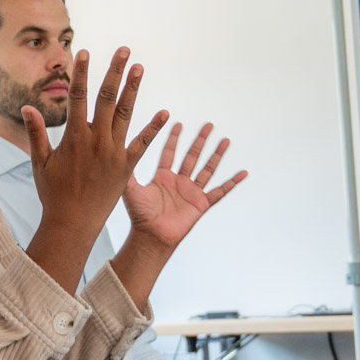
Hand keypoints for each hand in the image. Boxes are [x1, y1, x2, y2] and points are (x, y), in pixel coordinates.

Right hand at [26, 47, 167, 243]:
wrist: (73, 224)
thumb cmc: (53, 194)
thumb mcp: (40, 162)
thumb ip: (37, 133)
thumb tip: (27, 107)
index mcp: (74, 137)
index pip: (78, 96)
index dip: (82, 73)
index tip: (84, 52)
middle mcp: (96, 140)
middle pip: (107, 98)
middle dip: (114, 71)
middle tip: (123, 50)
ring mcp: (114, 152)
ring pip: (125, 113)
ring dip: (133, 89)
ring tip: (139, 68)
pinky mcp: (126, 167)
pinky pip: (143, 144)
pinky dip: (154, 128)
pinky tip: (165, 113)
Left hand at [122, 121, 246, 252]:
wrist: (151, 236)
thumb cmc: (139, 216)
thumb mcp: (131, 189)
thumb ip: (127, 172)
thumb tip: (117, 152)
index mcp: (163, 177)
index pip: (170, 153)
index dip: (174, 139)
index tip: (178, 123)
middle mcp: (178, 182)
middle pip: (192, 156)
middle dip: (200, 140)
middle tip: (208, 124)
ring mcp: (191, 192)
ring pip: (207, 169)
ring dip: (216, 155)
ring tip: (225, 140)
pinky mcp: (201, 204)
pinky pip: (220, 191)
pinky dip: (231, 183)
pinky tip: (242, 173)